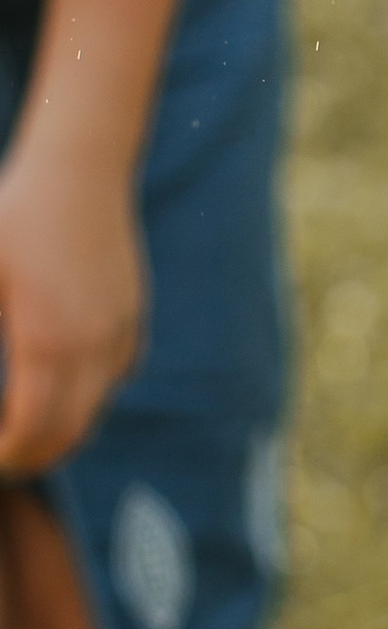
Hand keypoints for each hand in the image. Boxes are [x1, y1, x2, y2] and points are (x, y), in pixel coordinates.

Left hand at [0, 136, 144, 472]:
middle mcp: (92, 345)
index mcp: (48, 340)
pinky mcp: (132, 316)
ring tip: (25, 430)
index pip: (34, 430)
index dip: (9, 457)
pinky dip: (86, 397)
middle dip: (33, 457)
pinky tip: (59, 386)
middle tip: (4, 459)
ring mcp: (119, 331)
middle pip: (69, 433)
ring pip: (94, 408)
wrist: (80, 169)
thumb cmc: (14, 216)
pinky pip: (114, 377)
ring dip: (60, 430)